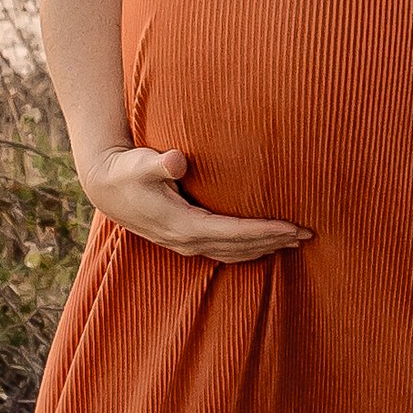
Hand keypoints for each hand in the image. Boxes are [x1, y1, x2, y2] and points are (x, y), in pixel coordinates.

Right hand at [82, 145, 310, 265]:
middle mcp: (187, 240)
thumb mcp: (139, 163)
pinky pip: (224, 250)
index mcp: (182, 225)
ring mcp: (185, 244)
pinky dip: (248, 249)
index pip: (234, 233)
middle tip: (308, 234)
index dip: (265, 231)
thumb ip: (159, 163)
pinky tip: (264, 243)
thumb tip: (177, 158)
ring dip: (264, 248)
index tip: (293, 227)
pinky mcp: (185, 240)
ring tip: (294, 241)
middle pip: (240, 248)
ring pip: (233, 253)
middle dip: (274, 241)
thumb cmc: (126, 170)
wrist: (104, 186)